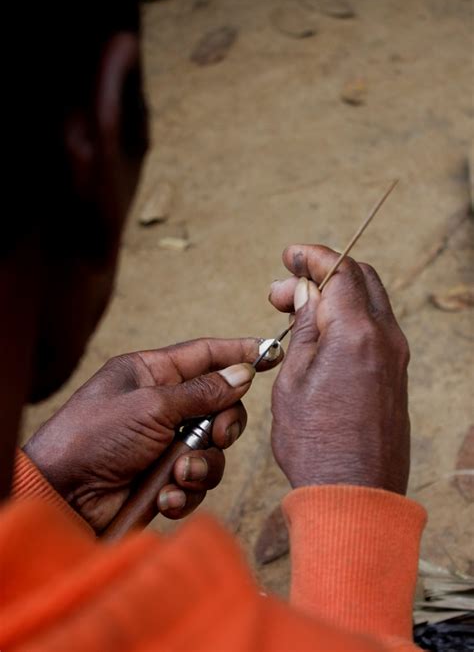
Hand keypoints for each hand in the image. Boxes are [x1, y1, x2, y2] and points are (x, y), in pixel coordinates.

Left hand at [24, 338, 280, 531]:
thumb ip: (203, 391)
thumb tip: (243, 373)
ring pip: (213, 448)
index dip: (239, 353)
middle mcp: (163, 405)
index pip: (205, 355)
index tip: (272, 352)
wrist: (64, 495)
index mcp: (153, 373)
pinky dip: (185, 490)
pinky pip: (197, 481)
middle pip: (220, 405)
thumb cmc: (96, 435)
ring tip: (178, 473)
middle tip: (218, 434)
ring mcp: (165, 443)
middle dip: (225, 423)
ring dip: (201, 464)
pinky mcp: (165, 478)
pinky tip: (164, 494)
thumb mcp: (152, 404)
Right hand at [269, 245, 409, 494]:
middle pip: (360, 279)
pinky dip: (348, 318)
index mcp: (357, 333)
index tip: (289, 256)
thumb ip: (304, 326)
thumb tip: (306, 291)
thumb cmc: (316, 442)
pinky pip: (375, 328)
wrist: (355, 493)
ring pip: (369, 302)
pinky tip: (319, 336)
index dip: (312, 256)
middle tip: (284, 290)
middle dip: (321, 273)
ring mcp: (395, 357)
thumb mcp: (294, 378)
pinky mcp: (395, 375)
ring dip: (334, 296)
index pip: (340, 270)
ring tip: (295, 313)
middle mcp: (385, 338)